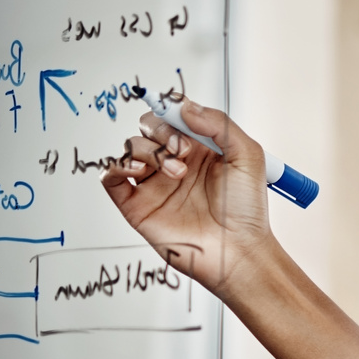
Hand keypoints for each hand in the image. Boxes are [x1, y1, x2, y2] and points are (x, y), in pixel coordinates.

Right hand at [100, 100, 274, 296]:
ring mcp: (155, 183)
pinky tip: (139, 172)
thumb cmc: (247, 210)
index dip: (173, 111)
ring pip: (130, 147)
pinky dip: (116, 165)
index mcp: (201, 149)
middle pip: (148, 128)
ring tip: (176, 172)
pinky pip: (110, 176)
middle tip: (183, 150)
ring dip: (148, 151)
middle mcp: (175, 163)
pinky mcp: (137, 205)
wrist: (237, 250)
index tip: (182, 116)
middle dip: (162, 131)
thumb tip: (186, 107)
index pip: (174, 117)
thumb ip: (220, 124)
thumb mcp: (248, 156)